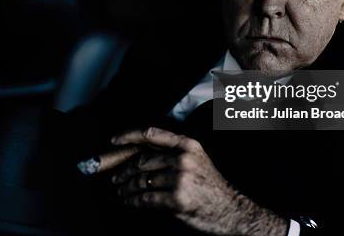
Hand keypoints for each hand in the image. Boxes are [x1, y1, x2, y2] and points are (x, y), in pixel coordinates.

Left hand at [106, 127, 287, 235]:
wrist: (230, 209)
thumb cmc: (209, 185)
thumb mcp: (196, 159)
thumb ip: (171, 153)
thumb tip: (139, 156)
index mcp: (187, 144)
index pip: (151, 134)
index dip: (129, 136)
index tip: (114, 141)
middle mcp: (183, 158)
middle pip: (142, 161)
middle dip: (125, 172)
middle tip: (115, 179)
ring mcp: (181, 178)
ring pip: (142, 181)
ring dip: (127, 189)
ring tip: (121, 192)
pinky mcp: (178, 198)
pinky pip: (146, 198)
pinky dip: (134, 201)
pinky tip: (129, 202)